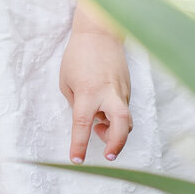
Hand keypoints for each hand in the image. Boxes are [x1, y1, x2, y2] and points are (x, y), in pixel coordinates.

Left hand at [59, 23, 131, 163]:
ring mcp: (122, 91)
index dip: (79, 145)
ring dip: (115, 132)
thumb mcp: (66, 81)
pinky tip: (104, 110)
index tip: (77, 160)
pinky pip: (123, 109)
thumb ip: (76, 105)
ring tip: (100, 127)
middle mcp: (109, 93)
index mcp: (88, 92)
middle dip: (118, 144)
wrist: (99, 33)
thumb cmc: (78, 56)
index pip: (82, 124)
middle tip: (109, 156)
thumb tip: (89, 122)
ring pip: (125, 120)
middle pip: (122, 124)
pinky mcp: (128, 88)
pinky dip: (114, 117)